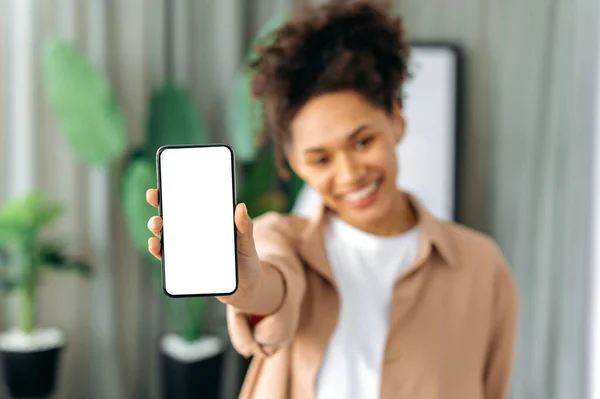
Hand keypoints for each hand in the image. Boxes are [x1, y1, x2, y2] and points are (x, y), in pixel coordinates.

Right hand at [145, 189, 265, 305]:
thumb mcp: (247, 243)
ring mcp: (187, 249)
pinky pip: (166, 257)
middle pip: (173, 215)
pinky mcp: (184, 266)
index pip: (190, 203)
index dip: (175, 191)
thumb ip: (245, 227)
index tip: (165, 181)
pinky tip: (155, 245)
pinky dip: (158, 250)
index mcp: (208, 221)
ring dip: (157, 227)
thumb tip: (241, 206)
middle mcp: (194, 233)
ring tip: (157, 223)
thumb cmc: (247, 261)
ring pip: (166, 234)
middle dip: (159, 204)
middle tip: (154, 197)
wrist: (246, 288)